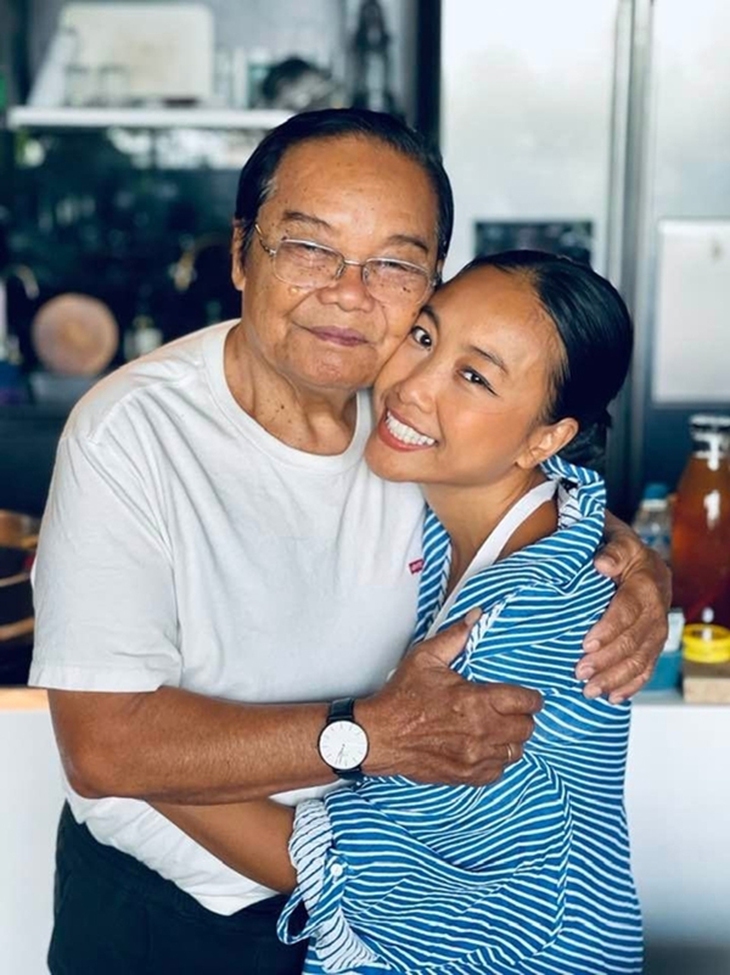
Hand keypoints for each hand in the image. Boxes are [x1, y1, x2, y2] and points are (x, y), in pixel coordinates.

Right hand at [358, 611, 542, 786]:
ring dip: (510, 739)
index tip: (528, 697)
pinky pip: (498, 771)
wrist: (380, 735)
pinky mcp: (467, 775)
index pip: (526, 702)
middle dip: (522, 717)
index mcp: (477, 700)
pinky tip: (485, 747)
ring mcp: (475, 756)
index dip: (531, 698)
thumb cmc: (402, 697)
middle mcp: (482, 731)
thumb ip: (455, 636)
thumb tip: (476, 615)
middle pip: (526, 728)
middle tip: (511, 711)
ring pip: (515, 751)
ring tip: (498, 728)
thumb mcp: (426, 658)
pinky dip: (496, 759)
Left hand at [578, 512, 671, 702]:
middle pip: (634, 640)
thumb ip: (611, 550)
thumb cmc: (617, 546)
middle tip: (580, 672)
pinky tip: (613, 697)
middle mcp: (657, 608)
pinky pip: (647, 667)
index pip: (627, 610)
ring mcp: (657, 628)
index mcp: (646, 582)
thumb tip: (601, 564)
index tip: (586, 644)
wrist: (636, 556)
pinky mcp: (654, 642)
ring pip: (641, 658)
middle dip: (607, 660)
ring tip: (590, 691)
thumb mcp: (614, 537)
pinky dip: (632, 685)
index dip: (608, 629)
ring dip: (616, 678)